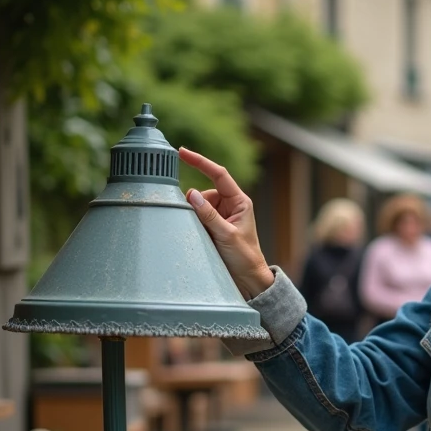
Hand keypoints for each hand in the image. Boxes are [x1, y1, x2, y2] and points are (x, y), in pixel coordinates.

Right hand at [179, 147, 274, 298]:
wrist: (248, 278)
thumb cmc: (244, 257)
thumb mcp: (226, 235)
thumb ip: (208, 214)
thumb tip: (191, 194)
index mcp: (239, 201)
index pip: (218, 174)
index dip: (200, 162)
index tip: (182, 152)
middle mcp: (230, 205)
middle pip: (205, 193)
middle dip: (196, 205)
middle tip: (200, 226)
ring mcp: (222, 215)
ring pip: (198, 206)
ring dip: (196, 218)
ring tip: (206, 237)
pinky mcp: (214, 226)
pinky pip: (198, 217)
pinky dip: (195, 224)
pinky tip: (201, 237)